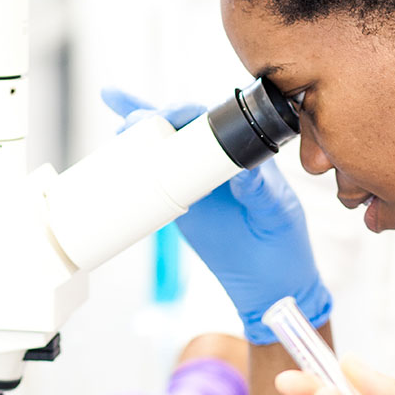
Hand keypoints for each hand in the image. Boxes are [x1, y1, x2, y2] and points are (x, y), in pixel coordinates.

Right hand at [102, 89, 331, 342]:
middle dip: (151, 115)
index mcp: (244, 152)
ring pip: (161, 146)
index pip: (212, 121)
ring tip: (117, 121)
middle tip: (129, 119)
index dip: (188, 112)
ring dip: (136, 128)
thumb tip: (242, 171)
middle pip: (178, 127)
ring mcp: (194, 179)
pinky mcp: (178, 202)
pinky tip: (111, 145)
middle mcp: (216, 159)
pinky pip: (151, 178)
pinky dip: (130, 163)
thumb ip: (261, 192)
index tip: (171, 114)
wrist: (268, 282)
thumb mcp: (277, 213)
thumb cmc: (283, 241)